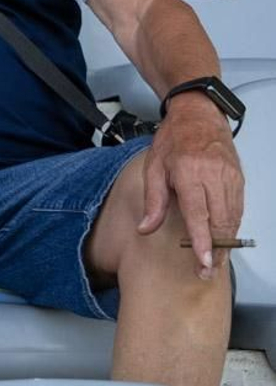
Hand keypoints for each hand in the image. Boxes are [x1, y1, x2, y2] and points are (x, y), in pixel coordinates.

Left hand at [137, 92, 243, 280]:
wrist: (198, 115)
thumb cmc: (174, 138)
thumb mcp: (154, 166)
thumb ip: (152, 200)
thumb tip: (145, 228)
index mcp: (190, 172)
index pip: (199, 214)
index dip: (202, 241)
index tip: (203, 262)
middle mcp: (214, 176)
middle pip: (220, 221)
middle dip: (215, 250)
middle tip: (206, 271)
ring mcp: (230, 178)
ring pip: (233, 218)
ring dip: (225, 242)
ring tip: (214, 261)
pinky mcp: (239, 179)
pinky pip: (238, 209)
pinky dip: (232, 226)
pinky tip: (223, 238)